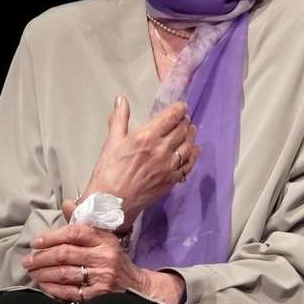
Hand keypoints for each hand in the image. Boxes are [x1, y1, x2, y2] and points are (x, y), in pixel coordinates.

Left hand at [23, 224, 185, 303]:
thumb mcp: (102, 237)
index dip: (51, 236)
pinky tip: (45, 286)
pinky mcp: (99, 295)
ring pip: (65, 273)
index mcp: (103, 238)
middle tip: (27, 261)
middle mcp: (104, 256)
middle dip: (42, 257)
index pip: (74, 232)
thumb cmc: (114, 258)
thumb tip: (67, 203)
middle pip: (65, 254)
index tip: (35, 242)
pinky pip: (70, 292)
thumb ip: (82, 222)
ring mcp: (102, 276)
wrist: (135, 285)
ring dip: (44, 274)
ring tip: (32, 273)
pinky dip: (54, 289)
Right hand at [75, 96, 200, 226]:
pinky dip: (194, 155)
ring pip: (188, 146)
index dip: (179, 109)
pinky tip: (195, 150)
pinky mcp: (172, 180)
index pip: (171, 117)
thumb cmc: (109, 171)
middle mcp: (162, 149)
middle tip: (184, 118)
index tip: (181, 106)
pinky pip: (189, 165)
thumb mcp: (112, 141)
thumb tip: (121, 99)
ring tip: (191, 130)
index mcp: (147, 136)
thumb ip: (119, 118)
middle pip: (182, 130)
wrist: (111, 203)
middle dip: (184, 121)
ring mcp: (169, 166)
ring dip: (191, 135)